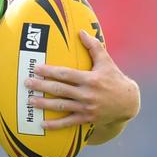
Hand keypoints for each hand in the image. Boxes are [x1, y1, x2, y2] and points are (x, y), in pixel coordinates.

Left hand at [24, 30, 139, 143]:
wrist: (129, 103)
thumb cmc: (114, 79)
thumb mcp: (106, 62)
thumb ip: (93, 47)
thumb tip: (81, 32)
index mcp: (91, 79)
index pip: (66, 74)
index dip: (50, 71)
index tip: (36, 68)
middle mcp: (88, 94)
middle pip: (61, 90)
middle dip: (42, 86)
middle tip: (27, 83)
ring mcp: (87, 108)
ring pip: (62, 106)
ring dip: (45, 104)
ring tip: (30, 100)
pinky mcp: (87, 119)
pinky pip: (68, 122)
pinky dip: (55, 125)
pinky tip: (42, 124)